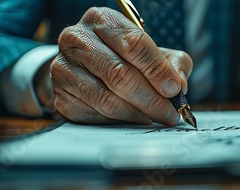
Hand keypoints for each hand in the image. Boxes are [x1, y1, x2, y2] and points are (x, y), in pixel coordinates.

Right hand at [46, 7, 192, 124]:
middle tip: (169, 113)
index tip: (174, 89)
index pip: (134, 43)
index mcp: (102, 20)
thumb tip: (178, 85)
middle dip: (151, 99)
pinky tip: (132, 118)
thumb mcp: (150, 49)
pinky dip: (119, 121)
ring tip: (154, 118)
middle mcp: (77, 39)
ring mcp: (64, 68)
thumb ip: (172, 62)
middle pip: (120, 74)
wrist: (82, 65)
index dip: (157, 69)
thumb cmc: (122, 55)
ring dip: (137, 113)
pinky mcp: (61, 96)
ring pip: (107, 99)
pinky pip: (95, 115)